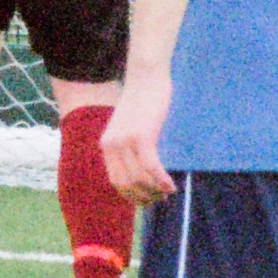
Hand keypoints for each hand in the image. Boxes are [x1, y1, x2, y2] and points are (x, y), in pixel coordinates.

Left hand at [99, 85, 175, 207]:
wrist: (146, 77)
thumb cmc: (143, 101)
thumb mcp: (129, 126)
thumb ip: (129, 146)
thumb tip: (142, 170)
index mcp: (106, 144)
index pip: (115, 181)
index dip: (132, 195)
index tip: (148, 200)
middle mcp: (111, 145)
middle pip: (126, 184)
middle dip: (144, 197)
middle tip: (160, 198)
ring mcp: (125, 141)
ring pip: (139, 179)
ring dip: (155, 191)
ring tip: (168, 192)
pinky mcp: (141, 136)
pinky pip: (151, 167)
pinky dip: (161, 180)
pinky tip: (171, 186)